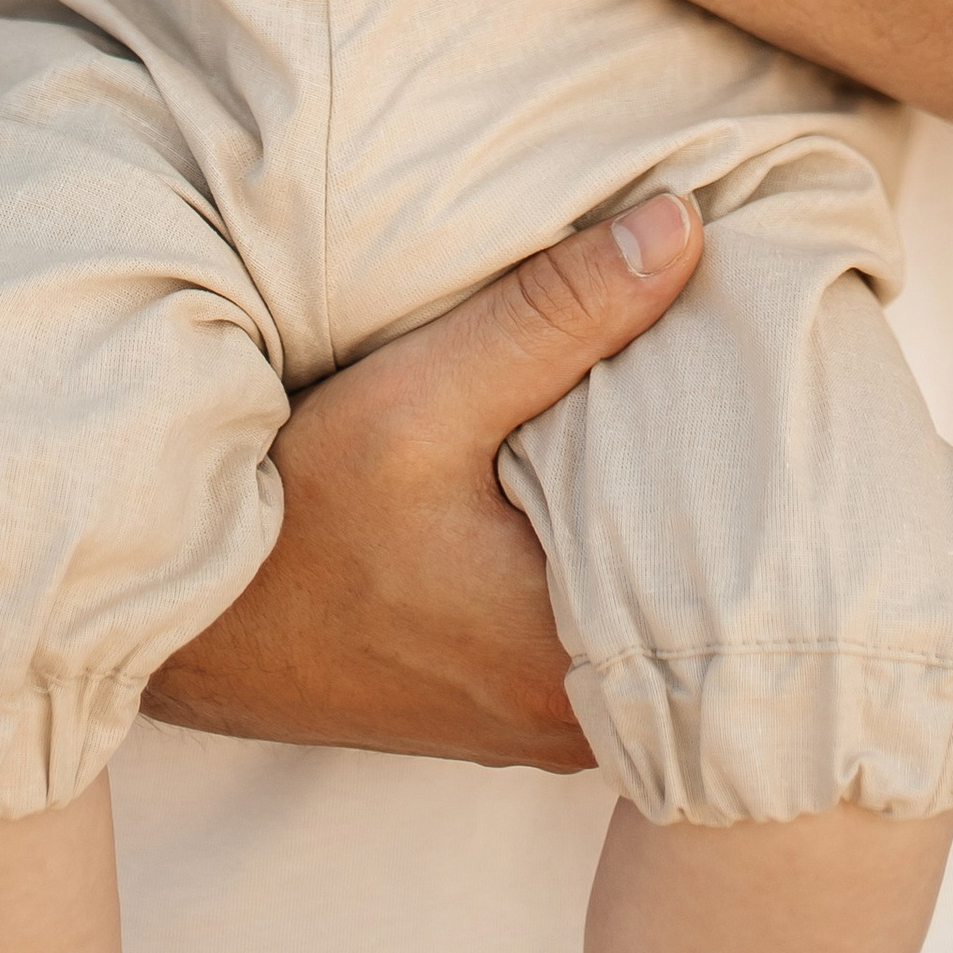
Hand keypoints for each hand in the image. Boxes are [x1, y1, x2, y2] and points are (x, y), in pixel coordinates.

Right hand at [139, 188, 704, 763]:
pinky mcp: (506, 705)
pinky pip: (603, 634)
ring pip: (652, 615)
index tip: (774, 378)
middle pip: (700, 592)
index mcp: (575, 661)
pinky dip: (615, 561)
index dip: (757, 461)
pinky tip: (613, 487)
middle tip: (752, 384)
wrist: (179, 625)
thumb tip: (682, 226)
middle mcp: (576, 722)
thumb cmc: (292, 517)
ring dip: (665, 527)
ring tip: (692, 419)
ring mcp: (541, 726)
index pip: (732, 560)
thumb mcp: (418, 397)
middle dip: (725, 491)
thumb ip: (554, 314)